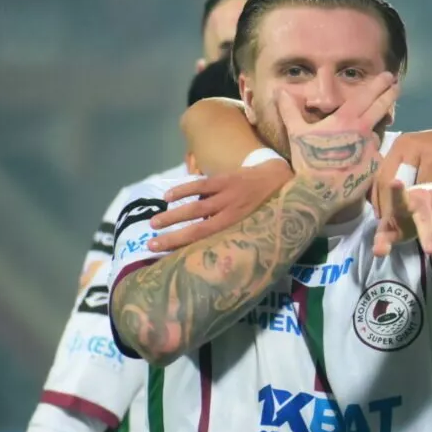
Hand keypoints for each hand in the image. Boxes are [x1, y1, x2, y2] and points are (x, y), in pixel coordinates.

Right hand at [148, 159, 293, 252]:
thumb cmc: (269, 209)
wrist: (280, 179)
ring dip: (173, 214)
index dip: (183, 245)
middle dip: (172, 234)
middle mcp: (229, 211)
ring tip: (153, 222)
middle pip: (196, 225)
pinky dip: (183, 190)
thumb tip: (215, 246)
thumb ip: (236, 235)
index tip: (164, 252)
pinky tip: (168, 197)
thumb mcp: (256, 227)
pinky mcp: (224, 179)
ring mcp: (226, 194)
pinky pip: (200, 185)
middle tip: (151, 242)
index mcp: (238, 226)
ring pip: (195, 206)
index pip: (205, 238)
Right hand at [280, 73, 396, 206]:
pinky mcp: (375, 165)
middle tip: (397, 85)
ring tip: (370, 132)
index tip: (389, 76)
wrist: (318, 192)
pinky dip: (371, 153)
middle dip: (390, 94)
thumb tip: (280, 92)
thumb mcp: (296, 133)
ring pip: (378, 133)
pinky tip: (362, 157)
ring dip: (376, 129)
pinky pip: (375, 155)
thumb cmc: (307, 160)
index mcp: (346, 119)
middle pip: (381, 107)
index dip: (379, 84)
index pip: (367, 96)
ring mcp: (372, 148)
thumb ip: (290, 110)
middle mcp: (363, 130)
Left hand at [371, 126, 431, 228]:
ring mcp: (416, 147)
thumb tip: (397, 201)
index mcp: (399, 147)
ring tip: (402, 221)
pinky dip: (422, 197)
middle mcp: (403, 144)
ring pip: (398, 180)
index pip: (379, 175)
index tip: (382, 217)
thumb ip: (411, 179)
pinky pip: (421, 180)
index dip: (378, 198)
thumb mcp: (426, 169)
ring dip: (401, 203)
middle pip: (384, 178)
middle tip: (390, 223)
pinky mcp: (431, 153)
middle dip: (385, 203)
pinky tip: (424, 209)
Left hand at [373, 182, 431, 257]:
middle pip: (424, 212)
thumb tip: (377, 253)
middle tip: (431, 251)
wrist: (425, 205)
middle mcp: (420, 195)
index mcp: (402, 202)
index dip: (396, 191)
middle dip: (428, 231)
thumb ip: (383, 242)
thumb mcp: (392, 232)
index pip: (398, 198)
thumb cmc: (404, 220)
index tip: (396, 183)